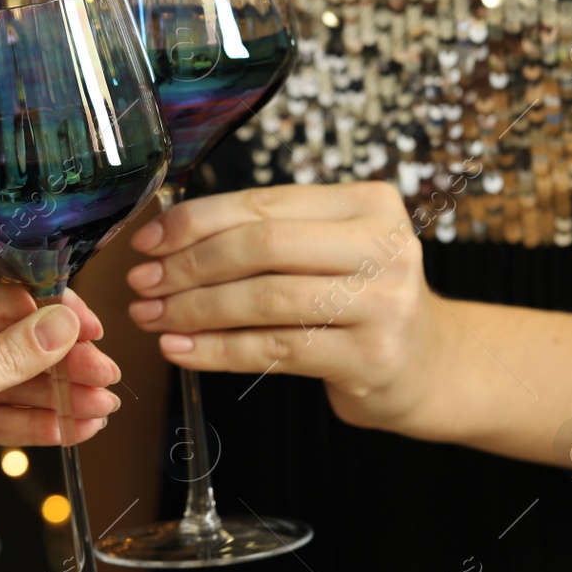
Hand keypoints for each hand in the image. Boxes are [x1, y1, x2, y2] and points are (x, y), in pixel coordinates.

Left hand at [0, 280, 119, 553]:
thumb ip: (3, 360)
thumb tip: (60, 323)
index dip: (48, 317)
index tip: (92, 331)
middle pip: (5, 339)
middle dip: (57, 362)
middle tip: (104, 375)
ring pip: (4, 378)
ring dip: (52, 395)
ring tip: (100, 406)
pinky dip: (30, 422)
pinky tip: (72, 426)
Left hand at [123, 182, 450, 431]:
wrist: (428, 368)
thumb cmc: (360, 304)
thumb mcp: (328, 254)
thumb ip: (266, 237)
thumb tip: (164, 240)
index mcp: (368, 203)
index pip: (264, 204)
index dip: (196, 221)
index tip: (148, 241)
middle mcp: (384, 246)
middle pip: (262, 247)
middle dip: (189, 265)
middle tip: (142, 284)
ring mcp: (384, 303)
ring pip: (264, 299)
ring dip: (195, 309)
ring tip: (152, 318)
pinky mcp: (372, 357)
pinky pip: (274, 349)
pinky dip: (217, 349)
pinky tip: (180, 350)